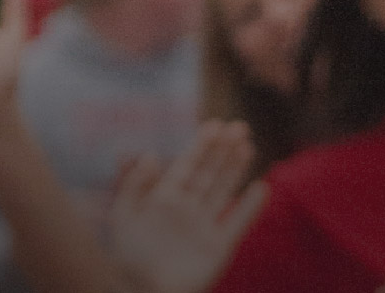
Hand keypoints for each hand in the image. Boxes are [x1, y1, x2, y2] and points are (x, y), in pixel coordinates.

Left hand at [107, 121, 268, 292]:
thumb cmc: (127, 259)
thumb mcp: (122, 217)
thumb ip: (134, 185)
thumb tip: (152, 154)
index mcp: (164, 199)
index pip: (186, 166)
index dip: (201, 145)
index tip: (214, 125)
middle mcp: (187, 209)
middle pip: (209, 173)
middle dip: (223, 150)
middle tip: (238, 126)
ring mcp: (203, 227)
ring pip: (223, 191)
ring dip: (236, 169)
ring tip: (248, 146)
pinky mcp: (218, 248)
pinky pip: (237, 224)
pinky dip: (250, 208)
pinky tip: (261, 188)